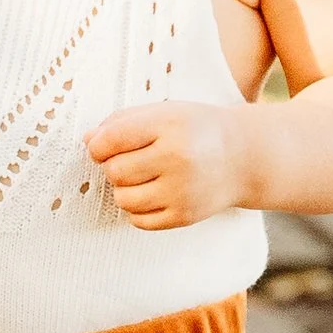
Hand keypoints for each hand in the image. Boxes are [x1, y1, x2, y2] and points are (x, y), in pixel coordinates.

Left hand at [85, 99, 256, 229]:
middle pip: (115, 171)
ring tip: (141, 177)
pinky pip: (139, 220)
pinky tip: (152, 193)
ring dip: (124, 189)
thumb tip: (88, 141)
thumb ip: (121, 121)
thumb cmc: (195, 129)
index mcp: (170, 125)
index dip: (98, 145)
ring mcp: (183, 191)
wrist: (244, 157)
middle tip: (131, 160)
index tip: (104, 145)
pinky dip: (138, 209)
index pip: (111, 140)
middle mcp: (178, 158)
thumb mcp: (163, 111)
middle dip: (114, 166)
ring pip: (123, 199)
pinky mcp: (185, 216)